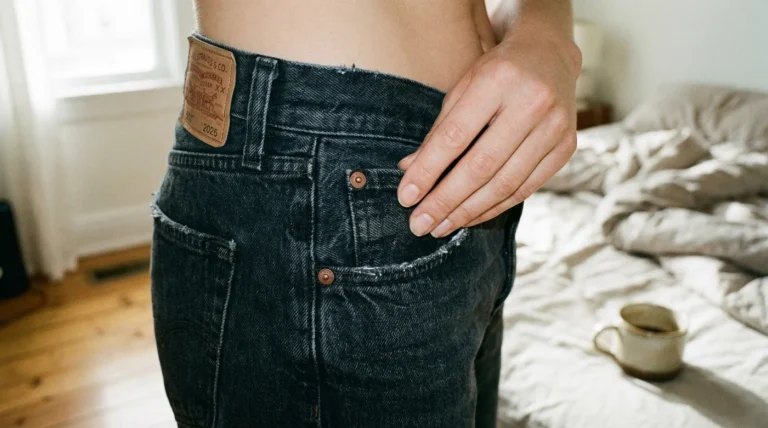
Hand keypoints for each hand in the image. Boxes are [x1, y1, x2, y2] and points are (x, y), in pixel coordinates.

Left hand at [397, 24, 580, 236]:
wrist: (550, 56)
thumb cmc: (496, 73)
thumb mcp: (463, 89)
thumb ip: (439, 131)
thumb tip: (408, 172)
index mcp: (498, 79)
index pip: (455, 136)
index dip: (428, 171)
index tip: (406, 197)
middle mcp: (532, 102)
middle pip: (481, 166)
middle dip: (445, 201)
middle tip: (420, 224)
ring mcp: (555, 127)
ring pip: (505, 184)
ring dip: (468, 211)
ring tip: (440, 227)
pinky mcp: (566, 148)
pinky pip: (525, 188)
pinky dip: (495, 207)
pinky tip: (470, 217)